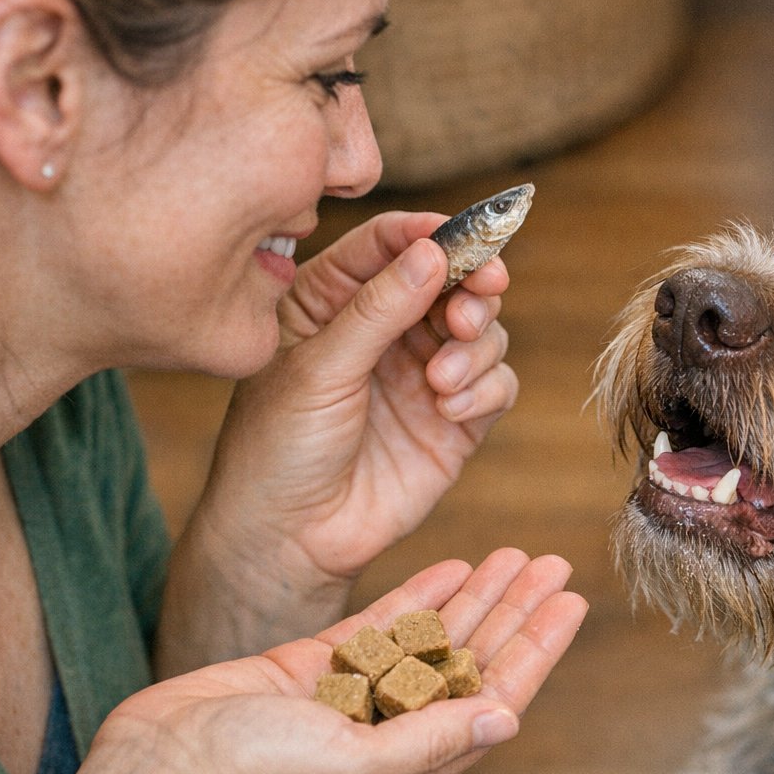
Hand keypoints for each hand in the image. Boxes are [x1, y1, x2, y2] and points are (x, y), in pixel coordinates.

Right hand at [87, 552, 583, 773]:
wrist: (156, 773)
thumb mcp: (354, 765)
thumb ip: (431, 738)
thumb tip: (508, 717)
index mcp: (413, 765)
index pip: (496, 696)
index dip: (536, 649)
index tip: (571, 602)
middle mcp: (392, 729)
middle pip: (473, 659)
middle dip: (515, 611)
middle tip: (553, 563)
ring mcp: (353, 694)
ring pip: (432, 636)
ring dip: (475, 595)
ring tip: (514, 553)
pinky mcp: (314, 666)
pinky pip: (382, 625)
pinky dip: (419, 595)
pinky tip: (452, 567)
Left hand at [197, 209, 518, 582]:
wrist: (290, 539)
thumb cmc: (277, 447)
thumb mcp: (318, 367)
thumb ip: (378, 309)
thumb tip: (432, 251)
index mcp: (333, 300)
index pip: (388, 244)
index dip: (429, 233)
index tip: (463, 236)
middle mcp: (384, 329)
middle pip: (450, 279)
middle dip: (471, 285)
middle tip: (476, 298)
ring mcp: (423, 373)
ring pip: (482, 328)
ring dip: (476, 343)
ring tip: (443, 377)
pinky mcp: (455, 420)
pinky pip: (496, 384)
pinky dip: (485, 388)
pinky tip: (450, 408)